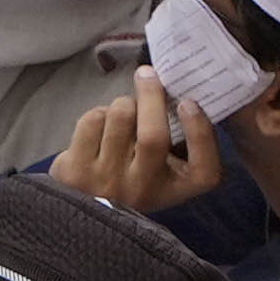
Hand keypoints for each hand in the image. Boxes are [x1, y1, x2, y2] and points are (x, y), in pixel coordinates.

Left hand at [51, 68, 226, 215]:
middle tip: (147, 74)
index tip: (188, 104)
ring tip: (123, 112)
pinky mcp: (75, 170)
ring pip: (120, 117)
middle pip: (153, 137)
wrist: (84, 206)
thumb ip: (176, 140)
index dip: (200, 133)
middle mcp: (143, 190)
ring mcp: (106, 181)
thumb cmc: (132, 176)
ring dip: (123, 104)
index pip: (204, 171)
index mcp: (174, 190)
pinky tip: (101, 126)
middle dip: (151, 96)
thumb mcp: (163, 168)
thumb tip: (174, 88)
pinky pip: (92, 119)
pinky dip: (100, 113)